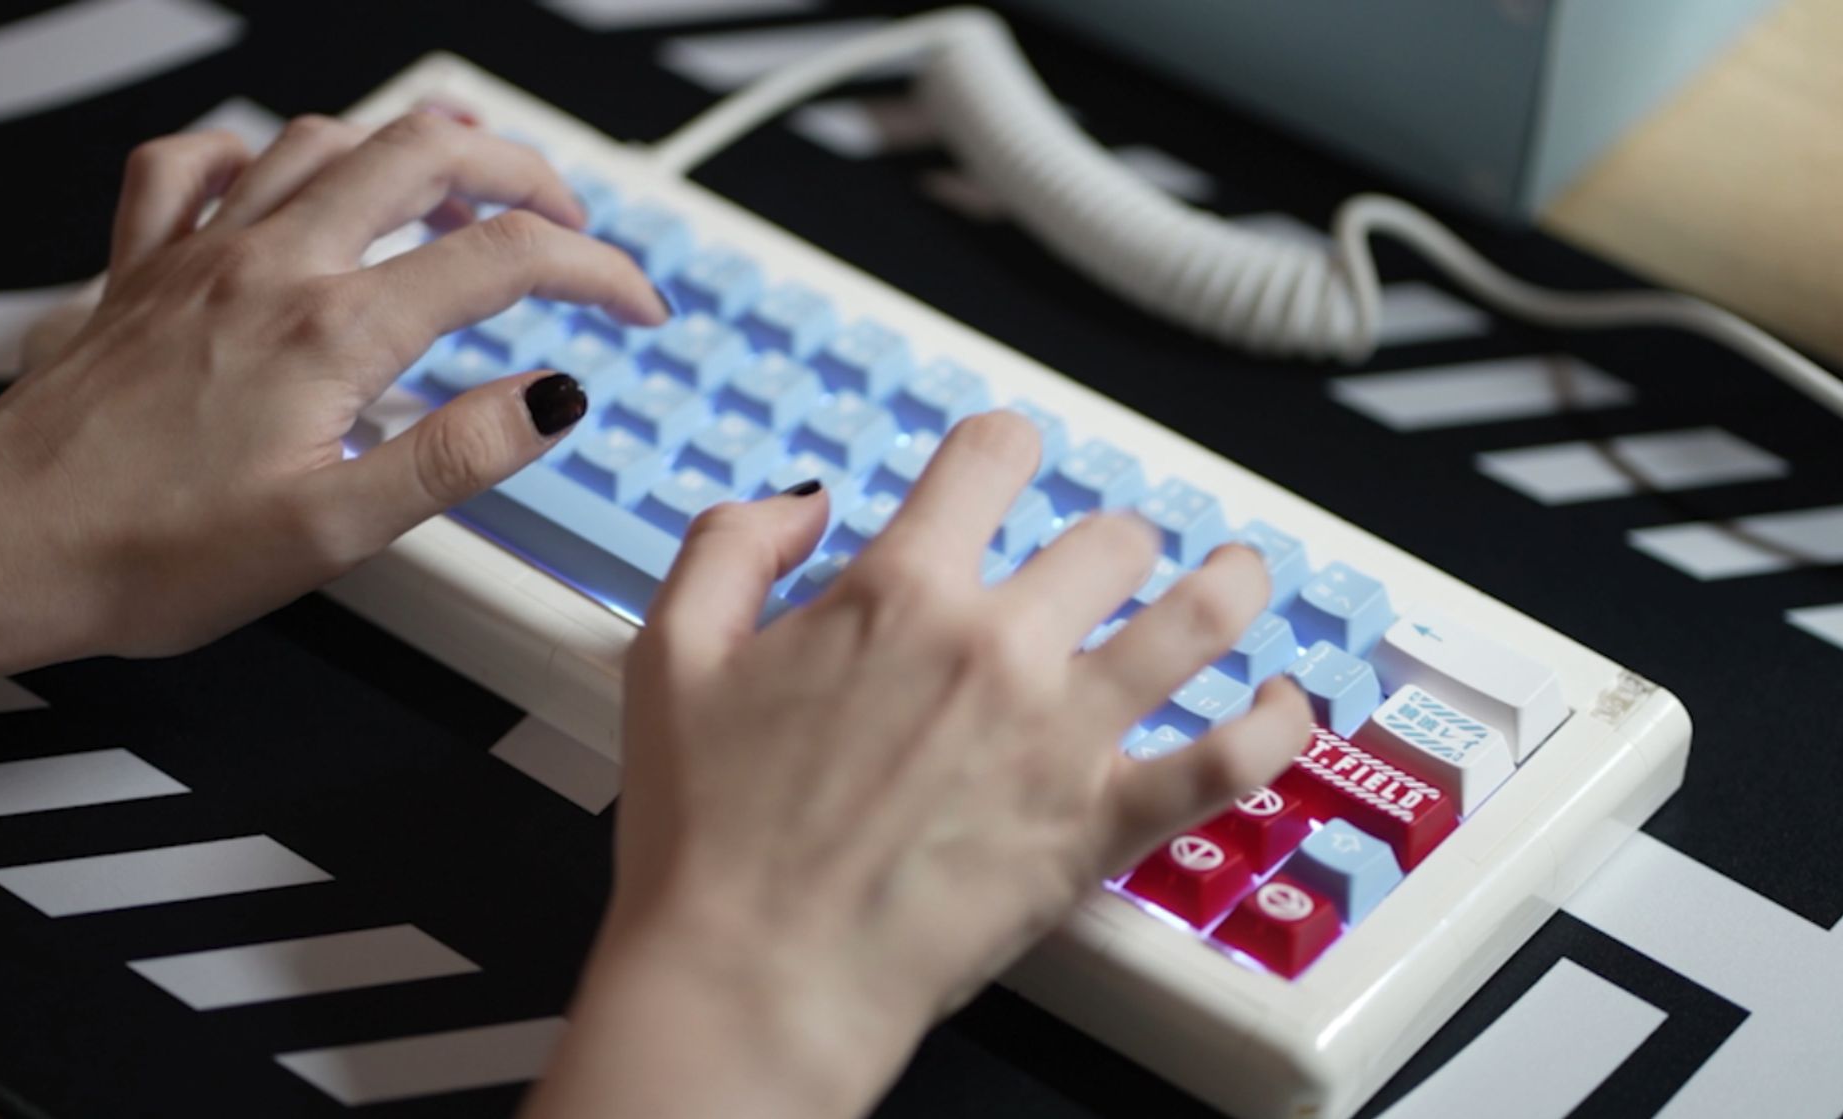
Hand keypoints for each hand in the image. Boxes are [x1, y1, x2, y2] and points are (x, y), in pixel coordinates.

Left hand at [0, 112, 665, 711]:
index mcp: (330, 333)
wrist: (2, 548)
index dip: (595, 272)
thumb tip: (553, 401)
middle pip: (424, 158)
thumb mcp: (332, 535)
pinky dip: (255, 154)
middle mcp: (269, 269)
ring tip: (460, 180)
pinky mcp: (142, 269)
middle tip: (568, 221)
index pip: (502, 260)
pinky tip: (282, 180)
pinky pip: (194, 164)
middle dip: (522, 173)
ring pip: (324, 140)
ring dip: (409, 147)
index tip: (634, 304)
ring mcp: (200, 254)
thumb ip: (454, 457)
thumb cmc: (149, 555)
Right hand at [526, 413, 1310, 1118]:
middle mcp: (996, 643)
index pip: (992, 457)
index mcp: (899, 590)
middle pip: (1107, 539)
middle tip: (1107, 561)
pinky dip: (1275, 726)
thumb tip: (808, 502)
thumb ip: (734, 545)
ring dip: (1231, 585)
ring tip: (1240, 577)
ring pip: (1197, 619)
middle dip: (1109, 538)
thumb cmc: (708, 834)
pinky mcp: (1100, 824)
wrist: (754, 976)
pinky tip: (1286, 704)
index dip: (1005, 447)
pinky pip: (1228, 760)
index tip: (1012, 462)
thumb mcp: (673, 654)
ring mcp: (1061, 731)